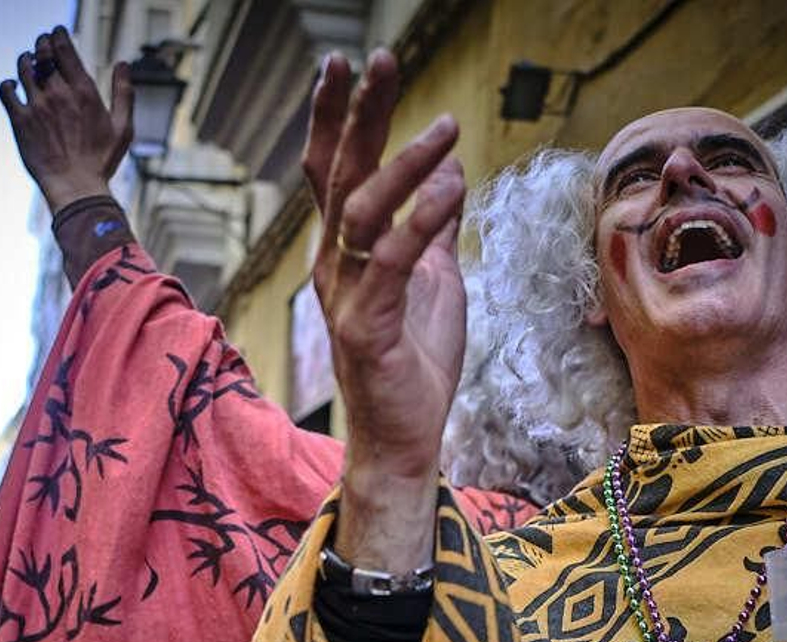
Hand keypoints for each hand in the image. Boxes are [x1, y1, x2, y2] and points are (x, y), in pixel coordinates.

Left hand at [0, 26, 132, 213]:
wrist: (76, 187)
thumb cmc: (102, 160)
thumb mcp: (123, 127)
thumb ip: (124, 93)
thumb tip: (123, 64)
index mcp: (84, 91)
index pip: (64, 49)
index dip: (58, 35)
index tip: (56, 32)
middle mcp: (58, 94)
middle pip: (42, 54)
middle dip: (41, 43)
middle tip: (41, 44)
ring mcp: (37, 106)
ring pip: (23, 68)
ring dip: (25, 60)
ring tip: (28, 61)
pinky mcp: (20, 121)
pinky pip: (6, 91)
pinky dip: (8, 84)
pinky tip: (12, 86)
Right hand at [301, 49, 467, 569]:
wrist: (404, 437)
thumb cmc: (414, 360)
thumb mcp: (434, 280)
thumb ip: (432, 230)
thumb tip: (447, 178)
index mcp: (347, 250)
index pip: (335, 170)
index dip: (340, 116)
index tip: (351, 64)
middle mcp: (335, 264)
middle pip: (340, 174)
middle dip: (359, 114)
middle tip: (378, 59)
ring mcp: (344, 294)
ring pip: (364, 210)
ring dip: (405, 162)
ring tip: (446, 126)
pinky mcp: (365, 325)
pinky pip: (391, 261)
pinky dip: (421, 219)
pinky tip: (452, 185)